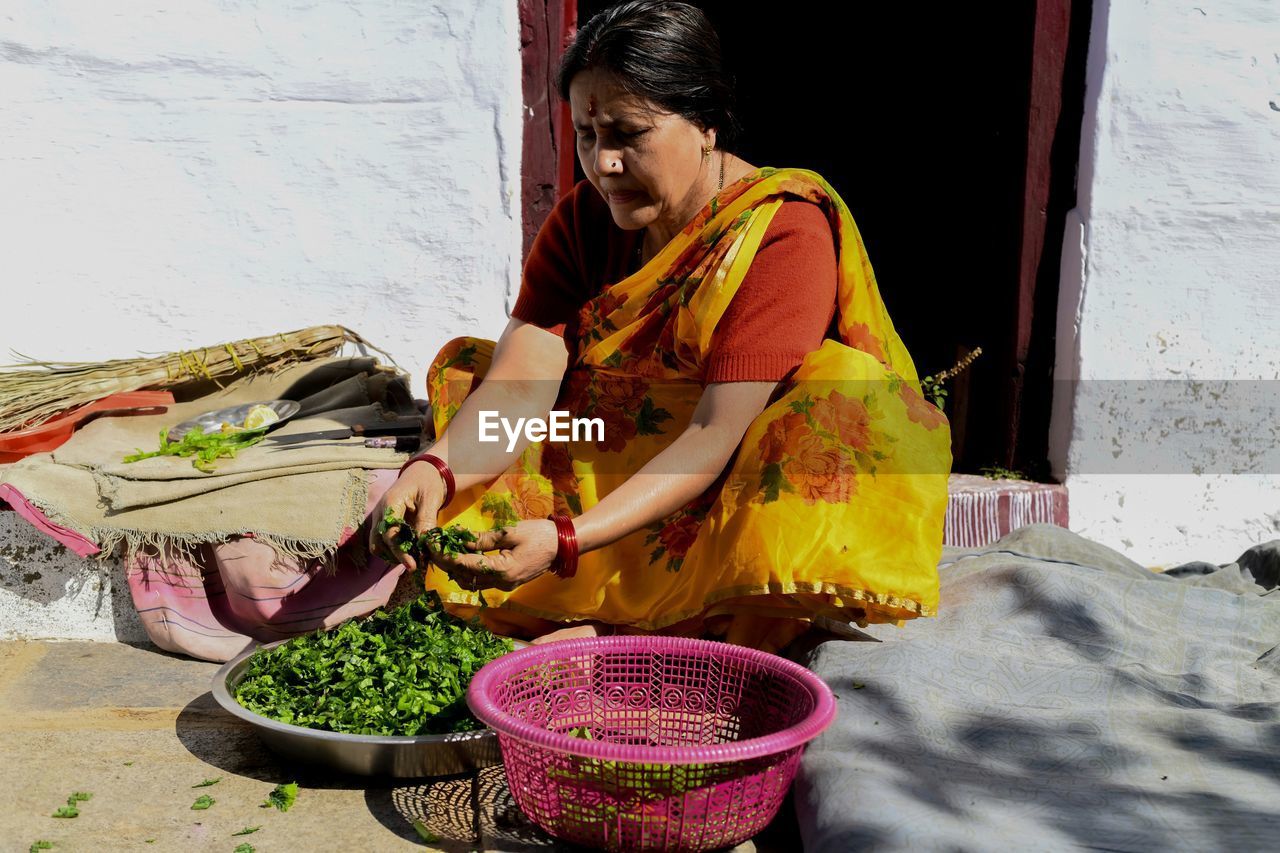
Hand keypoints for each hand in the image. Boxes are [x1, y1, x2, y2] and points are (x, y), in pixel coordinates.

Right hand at [368, 462, 446, 571]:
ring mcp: (380, 518)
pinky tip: (410, 552)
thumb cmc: (428, 482)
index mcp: (390, 503)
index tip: (413, 565)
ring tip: (414, 559)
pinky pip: (383, 541)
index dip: (400, 552)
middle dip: (396, 557)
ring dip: (392, 555)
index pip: (390, 534)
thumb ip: (426, 521)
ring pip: (378, 544)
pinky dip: (393, 550)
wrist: (422, 471)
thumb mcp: (431, 499)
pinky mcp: (384, 522)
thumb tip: (424, 546)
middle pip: (380, 543)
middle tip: (416, 565)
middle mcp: (380, 512)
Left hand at [435, 520, 558, 591]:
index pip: (465, 564)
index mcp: (503, 570)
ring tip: (445, 551)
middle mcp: (501, 583)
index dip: (446, 554)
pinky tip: (463, 556)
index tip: (431, 544)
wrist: (562, 546)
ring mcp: (505, 586)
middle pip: (464, 576)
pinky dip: (469, 570)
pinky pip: (482, 580)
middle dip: (446, 562)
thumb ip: (483, 539)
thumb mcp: (510, 532)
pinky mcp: (507, 583)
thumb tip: (460, 539)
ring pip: (471, 582)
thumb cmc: (539, 535)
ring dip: (456, 568)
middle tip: (433, 547)